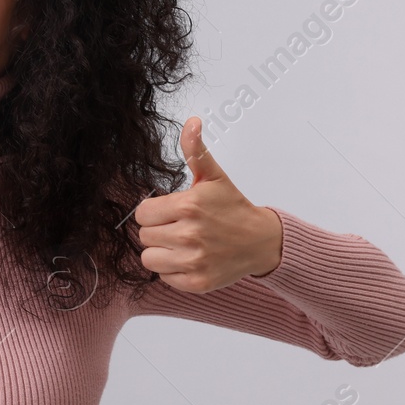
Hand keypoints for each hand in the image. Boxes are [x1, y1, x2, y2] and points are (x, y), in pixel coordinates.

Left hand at [133, 118, 283, 292]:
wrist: (262, 242)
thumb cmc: (232, 207)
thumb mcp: (214, 176)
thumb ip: (196, 150)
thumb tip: (192, 122)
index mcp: (189, 205)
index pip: (142, 213)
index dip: (154, 212)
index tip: (170, 212)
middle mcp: (190, 234)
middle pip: (144, 236)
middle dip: (158, 230)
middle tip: (179, 227)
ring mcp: (194, 261)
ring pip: (149, 259)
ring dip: (161, 252)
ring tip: (181, 244)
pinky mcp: (197, 282)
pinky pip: (164, 277)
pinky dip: (173, 270)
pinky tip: (190, 259)